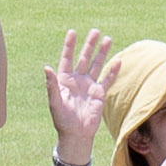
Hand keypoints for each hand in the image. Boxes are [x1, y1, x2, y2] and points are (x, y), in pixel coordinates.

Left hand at [46, 24, 113, 163]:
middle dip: (90, 45)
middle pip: (84, 58)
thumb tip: (46, 68)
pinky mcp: (99, 94)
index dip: (69, 45)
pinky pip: (107, 80)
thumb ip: (52, 85)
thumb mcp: (54, 101)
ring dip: (102, 53)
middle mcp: (77, 80)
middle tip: (95, 31)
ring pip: (97, 65)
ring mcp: (89, 86)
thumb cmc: (62, 119)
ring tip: (108, 39)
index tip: (72, 32)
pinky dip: (113, 71)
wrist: (76, 134)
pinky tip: (118, 61)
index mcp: (64, 80)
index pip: (67, 58)